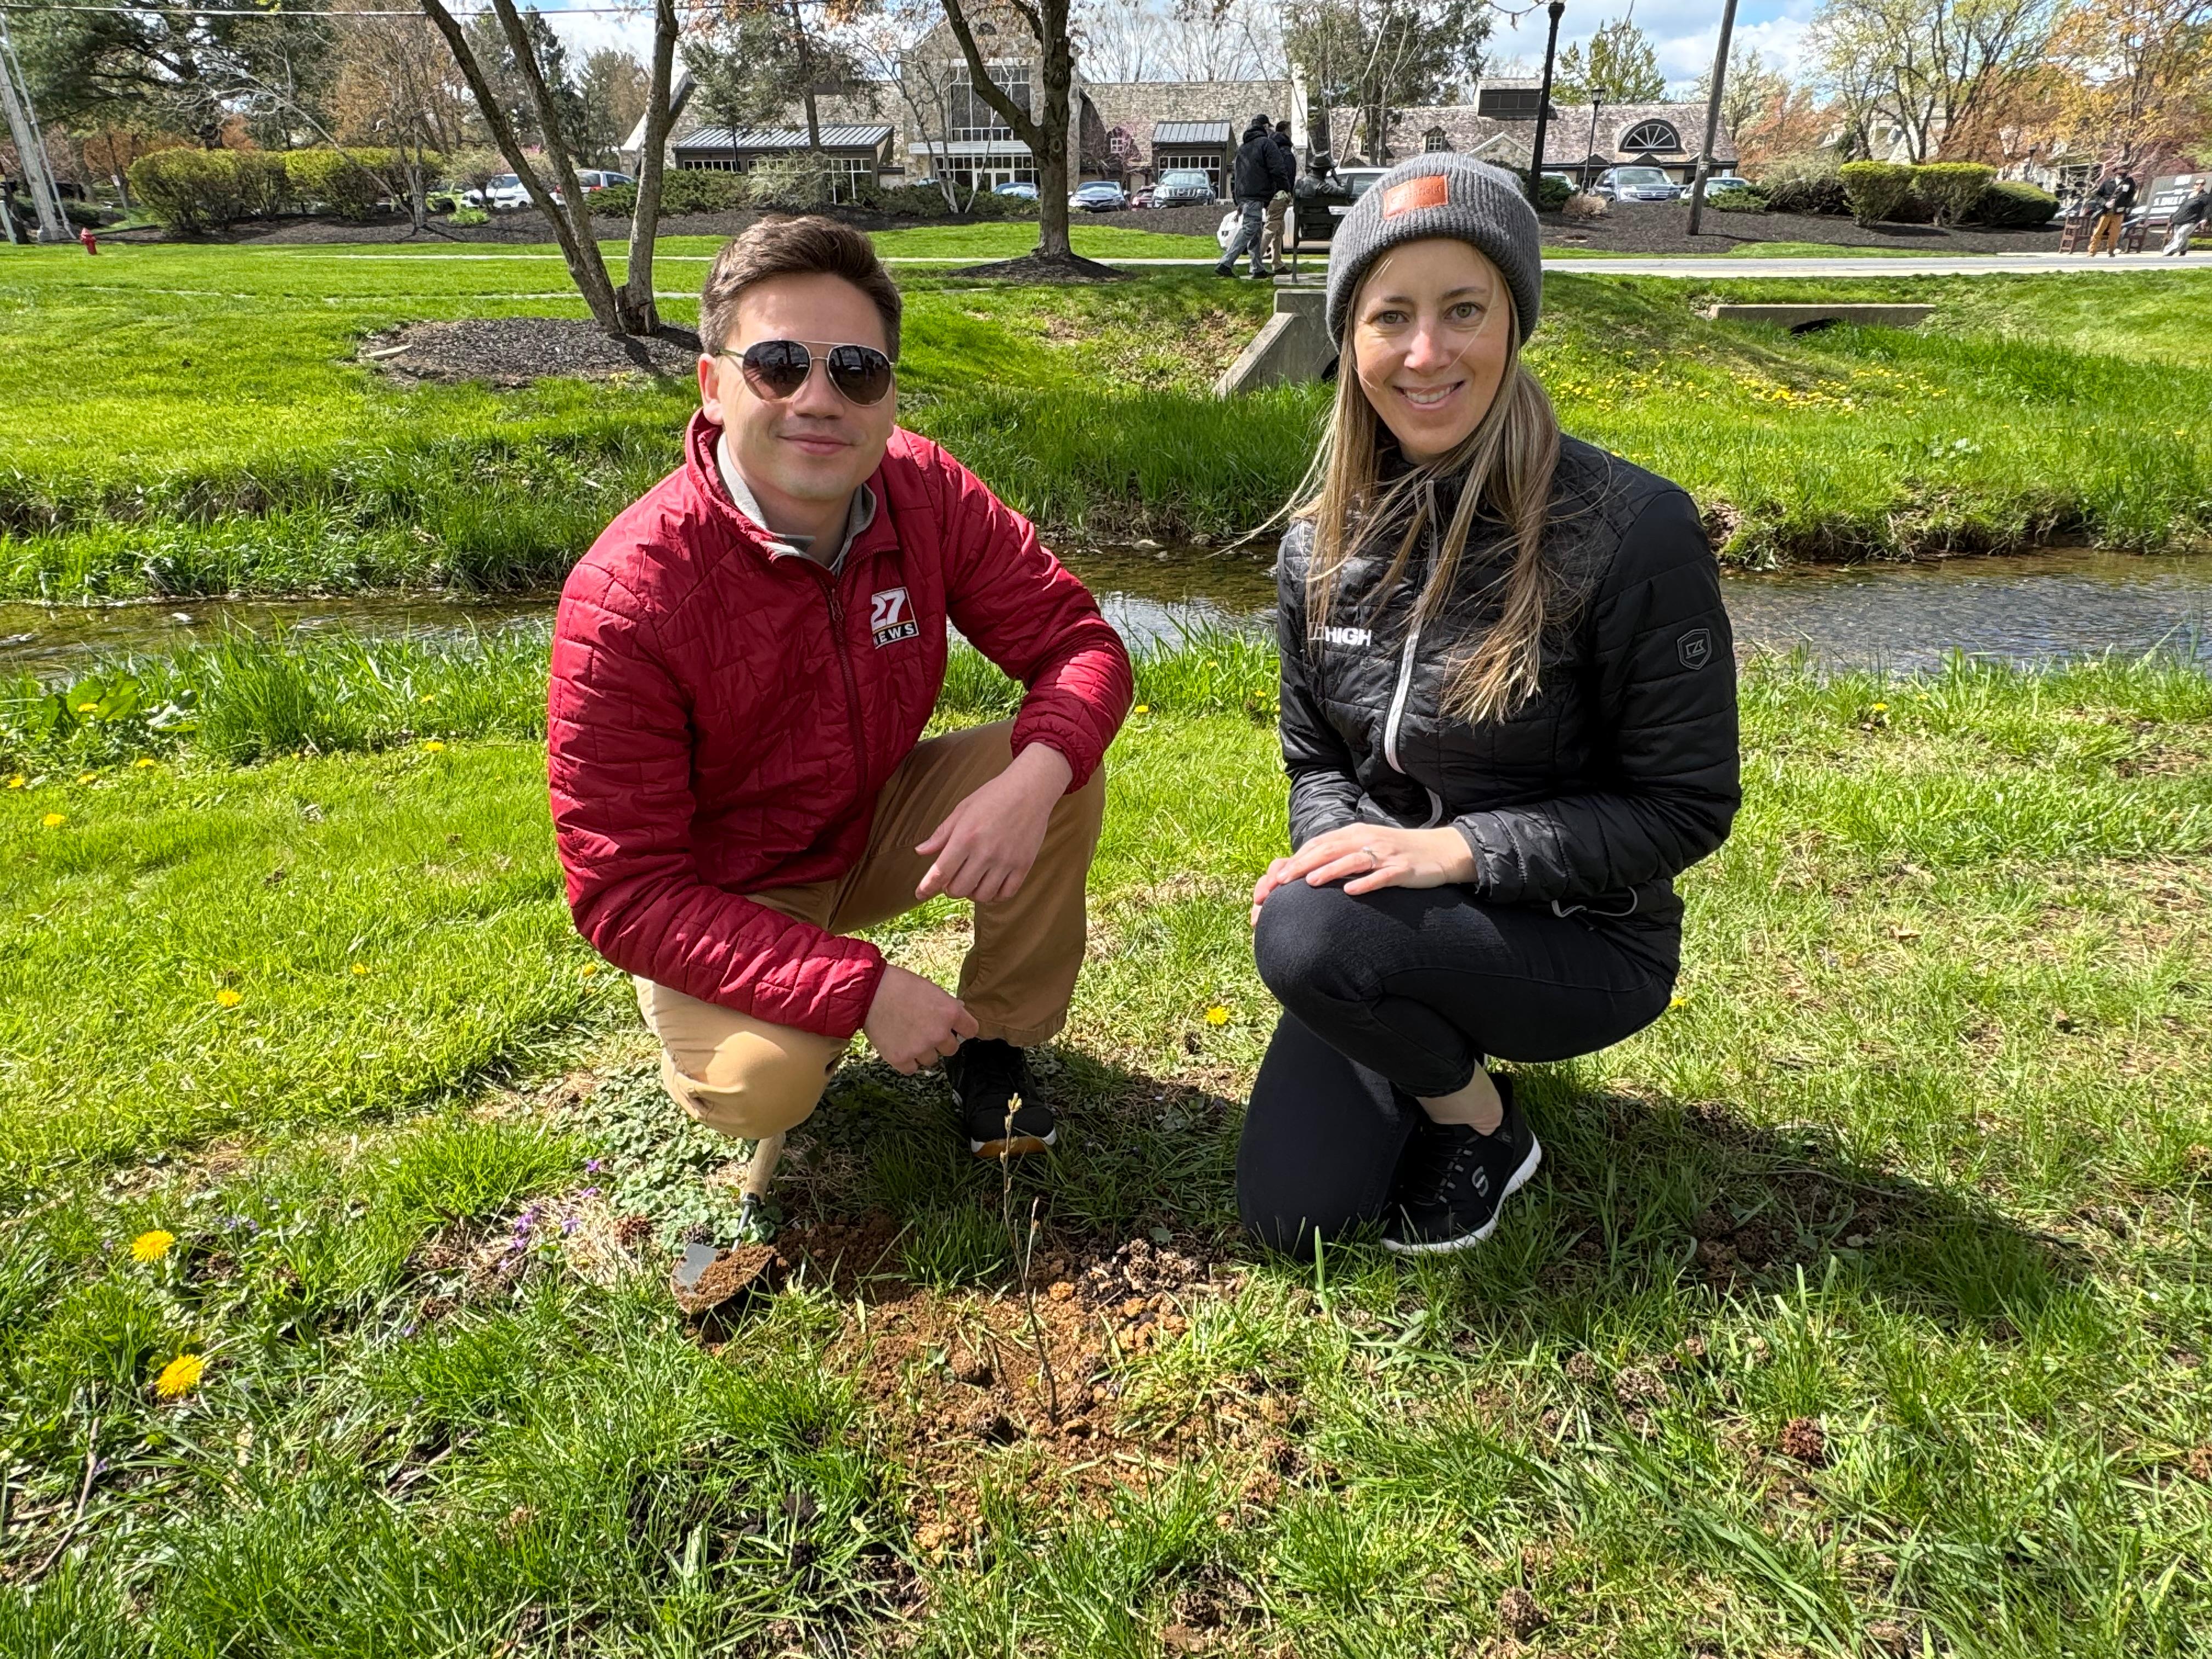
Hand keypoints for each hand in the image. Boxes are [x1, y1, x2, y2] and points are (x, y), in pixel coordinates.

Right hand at [863, 964, 979, 1074]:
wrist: (869, 992)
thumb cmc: (900, 985)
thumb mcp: (931, 989)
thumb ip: (946, 1006)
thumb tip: (958, 1011)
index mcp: (950, 1013)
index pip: (971, 1030)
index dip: (962, 1029)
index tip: (955, 1029)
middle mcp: (939, 1033)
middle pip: (951, 1049)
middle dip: (941, 1042)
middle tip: (924, 1031)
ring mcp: (920, 1048)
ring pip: (931, 1060)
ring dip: (922, 1052)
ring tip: (907, 1036)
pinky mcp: (901, 1059)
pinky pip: (912, 1069)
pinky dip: (907, 1061)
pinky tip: (899, 1046)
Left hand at [915, 743, 1073, 904]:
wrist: (1031, 789)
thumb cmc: (994, 796)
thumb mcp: (962, 810)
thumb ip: (941, 834)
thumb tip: (920, 851)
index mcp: (965, 837)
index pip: (940, 873)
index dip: (926, 888)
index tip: (920, 893)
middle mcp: (984, 852)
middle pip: (958, 889)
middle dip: (950, 888)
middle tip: (952, 879)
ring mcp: (1006, 861)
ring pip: (982, 895)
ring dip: (972, 892)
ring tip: (972, 881)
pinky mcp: (1023, 865)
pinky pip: (1005, 894)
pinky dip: (994, 895)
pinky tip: (990, 884)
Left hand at [1249, 824, 1477, 924]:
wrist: (1440, 851)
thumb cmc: (1397, 852)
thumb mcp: (1366, 847)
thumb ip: (1341, 855)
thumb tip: (1309, 869)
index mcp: (1355, 834)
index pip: (1320, 845)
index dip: (1297, 859)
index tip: (1276, 878)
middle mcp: (1367, 840)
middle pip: (1330, 850)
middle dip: (1304, 865)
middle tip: (1282, 881)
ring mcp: (1385, 854)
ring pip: (1353, 860)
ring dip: (1330, 871)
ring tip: (1310, 882)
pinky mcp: (1403, 869)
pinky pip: (1382, 876)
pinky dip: (1366, 883)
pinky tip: (1351, 891)